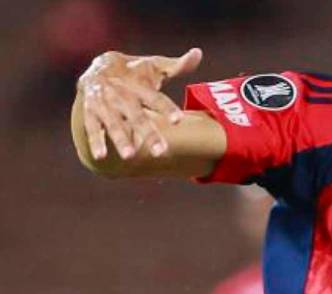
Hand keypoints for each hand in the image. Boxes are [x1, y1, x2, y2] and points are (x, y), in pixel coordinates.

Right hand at [77, 48, 203, 160]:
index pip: (154, 97)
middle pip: (136, 115)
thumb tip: (198, 53)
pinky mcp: (89, 111)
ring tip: (131, 156)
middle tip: (161, 152)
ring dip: (121, 139)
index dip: (165, 108)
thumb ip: (177, 66)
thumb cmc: (135, 72)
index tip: (178, 121)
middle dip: (148, 132)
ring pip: (113, 122)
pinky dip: (95, 141)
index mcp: (137, 83)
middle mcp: (120, 93)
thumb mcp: (155, 66)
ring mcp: (103, 103)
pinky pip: (92, 127)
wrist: (98, 66)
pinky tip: (101, 157)